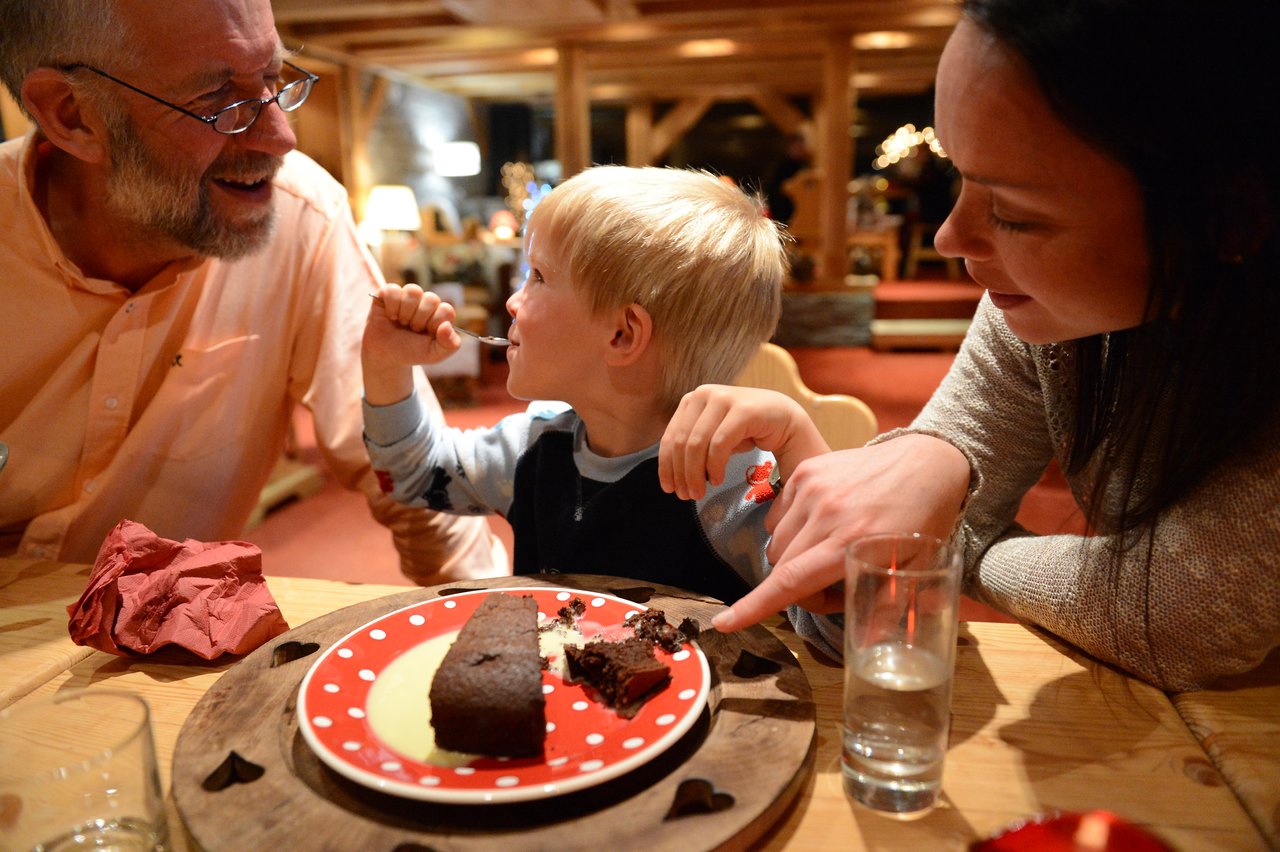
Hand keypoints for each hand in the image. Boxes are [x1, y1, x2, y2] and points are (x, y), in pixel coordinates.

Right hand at [362, 284, 462, 404]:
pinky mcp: (388, 293)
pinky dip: (392, 306)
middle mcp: (425, 302)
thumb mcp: (434, 354)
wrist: (386, 355)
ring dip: (406, 312)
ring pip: (413, 290)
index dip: (435, 323)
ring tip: (402, 322)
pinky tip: (391, 316)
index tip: (426, 333)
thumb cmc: (412, 352)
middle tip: (413, 329)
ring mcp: (407, 296)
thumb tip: (447, 325)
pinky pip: (393, 290)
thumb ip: (450, 344)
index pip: (446, 310)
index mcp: (439, 314)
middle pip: (431, 299)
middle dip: (420, 319)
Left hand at [658, 385, 828, 500]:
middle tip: (687, 496)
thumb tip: (671, 477)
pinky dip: (715, 466)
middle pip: (681, 443)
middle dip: (682, 474)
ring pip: (697, 444)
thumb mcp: (713, 437)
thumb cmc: (747, 431)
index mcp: (692, 399)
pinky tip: (718, 480)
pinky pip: (719, 443)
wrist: (786, 420)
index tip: (669, 489)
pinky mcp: (743, 409)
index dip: (666, 466)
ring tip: (701, 492)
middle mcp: (704, 393)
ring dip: (696, 474)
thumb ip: (692, 448)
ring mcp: (724, 398)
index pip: (670, 437)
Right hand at [712, 433, 970, 631]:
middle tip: (833, 587)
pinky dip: (790, 528)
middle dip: (797, 588)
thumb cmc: (923, 518)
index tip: (724, 623)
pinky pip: (778, 512)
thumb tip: (868, 645)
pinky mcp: (805, 470)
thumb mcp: (915, 568)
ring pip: (776, 541)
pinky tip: (820, 526)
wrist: (927, 460)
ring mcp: (811, 488)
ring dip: (791, 558)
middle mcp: (824, 513)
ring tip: (827, 555)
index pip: (791, 581)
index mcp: (850, 542)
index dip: (755, 606)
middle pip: (781, 566)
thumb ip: (887, 606)